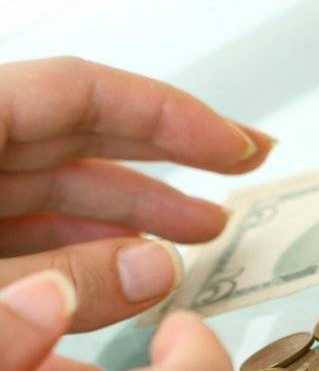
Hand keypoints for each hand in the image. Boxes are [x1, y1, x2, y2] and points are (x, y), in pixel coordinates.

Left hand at [0, 56, 273, 327]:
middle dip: (162, 165)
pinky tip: (122, 279)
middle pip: (67, 139)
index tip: (237, 149)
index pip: (76, 90)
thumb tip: (155, 269)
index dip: (167, 115)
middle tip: (244, 177)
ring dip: (125, 220)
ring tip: (197, 243)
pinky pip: (12, 239)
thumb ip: (58, 276)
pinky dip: (69, 257)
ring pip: (41, 195)